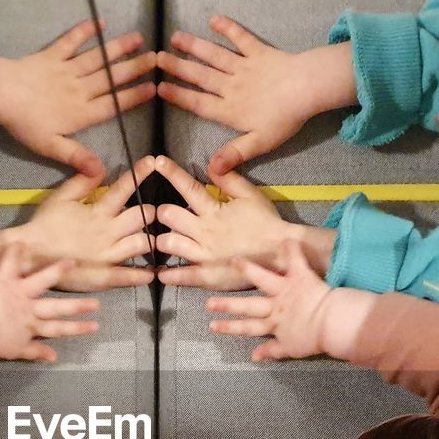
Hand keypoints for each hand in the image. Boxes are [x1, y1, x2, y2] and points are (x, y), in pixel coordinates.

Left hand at [0, 20, 156, 175]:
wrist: (0, 93)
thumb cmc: (24, 123)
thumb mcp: (50, 147)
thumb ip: (77, 157)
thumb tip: (101, 172)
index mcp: (81, 112)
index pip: (114, 104)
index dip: (135, 97)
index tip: (154, 88)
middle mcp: (79, 88)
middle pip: (111, 78)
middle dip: (135, 68)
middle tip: (157, 58)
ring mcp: (67, 69)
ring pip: (98, 58)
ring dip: (118, 48)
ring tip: (138, 38)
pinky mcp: (52, 55)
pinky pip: (71, 41)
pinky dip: (85, 30)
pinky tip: (100, 21)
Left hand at [0, 247, 99, 361]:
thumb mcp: (15, 351)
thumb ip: (36, 352)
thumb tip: (55, 356)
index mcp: (32, 325)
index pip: (59, 328)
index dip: (77, 327)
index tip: (95, 326)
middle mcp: (30, 309)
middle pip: (57, 308)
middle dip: (77, 306)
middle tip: (96, 302)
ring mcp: (19, 293)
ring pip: (42, 282)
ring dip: (56, 271)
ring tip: (72, 262)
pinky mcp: (4, 280)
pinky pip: (10, 264)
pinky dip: (14, 253)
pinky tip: (22, 241)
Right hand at [9, 157, 157, 289]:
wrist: (30, 254)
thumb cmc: (44, 225)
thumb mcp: (60, 198)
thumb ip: (81, 182)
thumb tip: (99, 167)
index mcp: (98, 211)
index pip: (123, 189)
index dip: (139, 174)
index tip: (153, 162)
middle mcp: (107, 232)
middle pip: (141, 218)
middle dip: (151, 212)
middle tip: (156, 213)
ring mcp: (107, 255)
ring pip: (141, 244)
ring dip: (151, 241)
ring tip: (158, 240)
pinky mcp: (104, 276)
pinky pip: (128, 276)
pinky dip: (142, 274)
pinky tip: (152, 273)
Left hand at [154, 156, 295, 289]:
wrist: (280, 252)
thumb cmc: (267, 223)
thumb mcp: (252, 196)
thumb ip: (230, 180)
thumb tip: (212, 165)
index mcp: (214, 210)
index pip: (188, 187)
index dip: (171, 173)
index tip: (158, 162)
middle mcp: (204, 231)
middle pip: (169, 215)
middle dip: (163, 212)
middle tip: (164, 215)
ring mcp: (204, 255)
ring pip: (168, 243)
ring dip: (162, 240)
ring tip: (164, 241)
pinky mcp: (207, 276)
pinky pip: (181, 275)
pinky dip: (168, 274)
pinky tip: (162, 272)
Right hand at [158, 20, 355, 175]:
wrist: (307, 88)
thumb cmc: (284, 119)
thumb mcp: (259, 143)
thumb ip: (234, 154)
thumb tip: (211, 170)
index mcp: (230, 110)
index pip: (198, 104)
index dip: (178, 96)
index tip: (158, 88)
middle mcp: (231, 86)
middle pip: (201, 77)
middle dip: (178, 67)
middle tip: (156, 58)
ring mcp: (244, 66)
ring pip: (214, 56)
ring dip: (194, 46)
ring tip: (175, 37)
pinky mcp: (259, 52)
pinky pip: (241, 38)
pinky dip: (228, 28)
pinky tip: (214, 19)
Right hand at [207, 242, 332, 360]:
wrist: (333, 325)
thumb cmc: (315, 339)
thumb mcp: (291, 349)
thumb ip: (272, 351)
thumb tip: (253, 356)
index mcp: (274, 324)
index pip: (247, 327)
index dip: (230, 327)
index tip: (213, 325)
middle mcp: (275, 307)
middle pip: (248, 306)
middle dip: (228, 304)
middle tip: (209, 301)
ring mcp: (286, 291)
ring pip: (263, 279)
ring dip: (249, 270)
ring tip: (234, 260)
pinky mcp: (300, 277)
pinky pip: (295, 260)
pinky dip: (292, 249)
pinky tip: (285, 238)